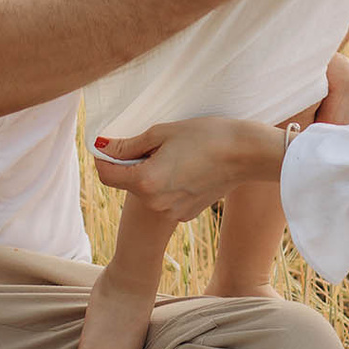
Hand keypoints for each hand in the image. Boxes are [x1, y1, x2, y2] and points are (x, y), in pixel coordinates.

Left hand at [90, 118, 284, 217]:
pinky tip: (187, 168)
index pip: (106, 174)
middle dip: (131, 164)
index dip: (102, 158)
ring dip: (150, 174)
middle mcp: (155, 202)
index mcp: (146, 181)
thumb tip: (102, 148)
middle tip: (152, 143)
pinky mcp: (185, 215)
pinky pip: (165, 198)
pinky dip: (167, 184)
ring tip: (174, 155)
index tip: (109, 145)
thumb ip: (129, 145)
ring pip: (147, 191)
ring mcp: (171, 212)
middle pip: (127, 183)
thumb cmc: (206, 136)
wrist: (247, 154)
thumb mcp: (163, 132)